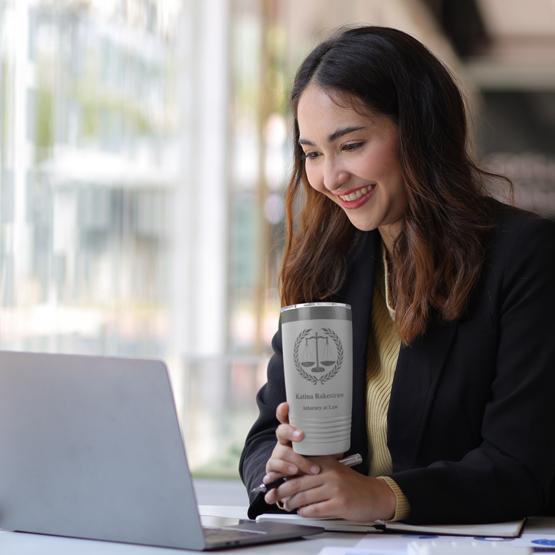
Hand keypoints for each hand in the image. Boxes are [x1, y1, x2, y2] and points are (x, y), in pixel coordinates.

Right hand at [263, 402, 320, 505]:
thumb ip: (328, 438)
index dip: (284, 410)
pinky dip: (284, 469)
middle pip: (281, 430)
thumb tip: (341, 426)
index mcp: (294, 431)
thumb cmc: (318, 458)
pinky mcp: (274, 466)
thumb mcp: (323, 446)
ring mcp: (278, 453)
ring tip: (309, 467)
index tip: (287, 405)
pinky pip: (274, 466)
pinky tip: (294, 472)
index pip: (286, 417)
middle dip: (290, 431)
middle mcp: (284, 440)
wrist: (309, 478)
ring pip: (281, 451)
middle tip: (301, 435)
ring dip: (296, 459)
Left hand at [272, 456, 395, 521]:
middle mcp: (329, 473)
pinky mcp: (340, 503)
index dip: (282, 474)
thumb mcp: (333, 471)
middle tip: (271, 496)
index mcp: (326, 463)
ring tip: (286, 505)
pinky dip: (305, 512)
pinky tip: (302, 512)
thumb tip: (291, 479)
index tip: (270, 479)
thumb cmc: (352, 485)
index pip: (298, 466)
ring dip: (291, 503)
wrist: (375, 495)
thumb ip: (315, 473)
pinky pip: (316, 509)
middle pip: (297, 482)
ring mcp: (335, 488)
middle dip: (281, 490)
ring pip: (304, 496)